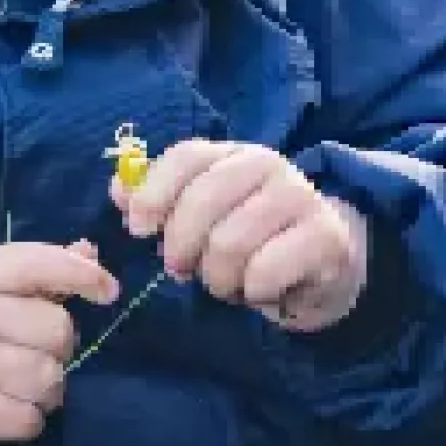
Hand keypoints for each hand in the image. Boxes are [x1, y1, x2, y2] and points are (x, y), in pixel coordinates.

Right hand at [0, 240, 118, 445]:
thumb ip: (41, 270)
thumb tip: (89, 252)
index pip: (38, 263)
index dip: (81, 275)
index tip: (108, 292)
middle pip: (57, 331)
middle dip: (57, 351)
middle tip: (29, 357)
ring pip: (47, 379)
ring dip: (44, 391)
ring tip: (16, 388)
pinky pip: (27, 420)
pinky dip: (25, 422)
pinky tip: (2, 413)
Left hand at [113, 140, 368, 334]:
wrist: (326, 263)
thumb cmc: (251, 240)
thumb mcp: (202, 218)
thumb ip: (159, 202)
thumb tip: (118, 191)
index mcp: (233, 154)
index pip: (187, 156)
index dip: (154, 193)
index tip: (138, 229)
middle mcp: (269, 165)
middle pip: (203, 201)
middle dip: (181, 248)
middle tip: (184, 271)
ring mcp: (302, 197)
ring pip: (230, 242)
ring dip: (218, 278)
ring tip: (227, 284)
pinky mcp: (327, 237)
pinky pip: (265, 271)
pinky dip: (252, 291)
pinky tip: (260, 291)